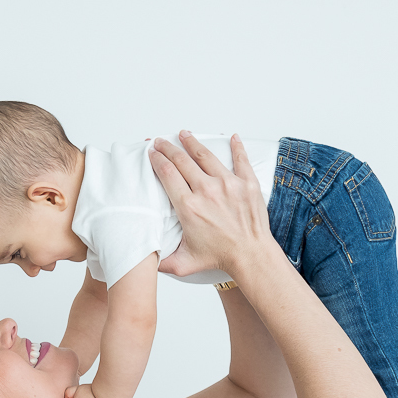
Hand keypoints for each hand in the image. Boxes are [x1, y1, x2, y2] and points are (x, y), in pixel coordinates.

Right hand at [149, 132, 274, 276]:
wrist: (251, 255)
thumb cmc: (220, 257)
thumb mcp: (184, 263)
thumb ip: (162, 261)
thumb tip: (146, 260)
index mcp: (189, 206)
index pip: (167, 173)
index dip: (157, 160)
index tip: (153, 153)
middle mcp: (207, 190)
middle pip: (182, 160)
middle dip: (168, 148)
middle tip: (162, 141)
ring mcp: (228, 184)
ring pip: (206, 156)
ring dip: (192, 143)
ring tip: (185, 134)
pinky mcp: (247, 183)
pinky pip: (240, 159)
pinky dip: (236, 147)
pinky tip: (232, 138)